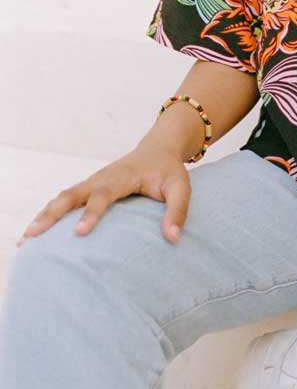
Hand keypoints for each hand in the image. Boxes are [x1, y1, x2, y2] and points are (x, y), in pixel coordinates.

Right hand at [15, 144, 191, 247]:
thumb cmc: (169, 170)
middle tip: (34, 234)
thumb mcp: (181, 186)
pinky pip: (64, 201)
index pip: (104, 194)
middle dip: (52, 214)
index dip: (91, 212)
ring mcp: (91, 183)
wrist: (158, 149)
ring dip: (44, 215)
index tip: (79, 233)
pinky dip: (48, 215)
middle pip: (72, 194)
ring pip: (63, 197)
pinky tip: (33, 235)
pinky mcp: (88, 189)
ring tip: (24, 239)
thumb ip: (178, 210)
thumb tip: (173, 238)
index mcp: (122, 176)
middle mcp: (101, 178)